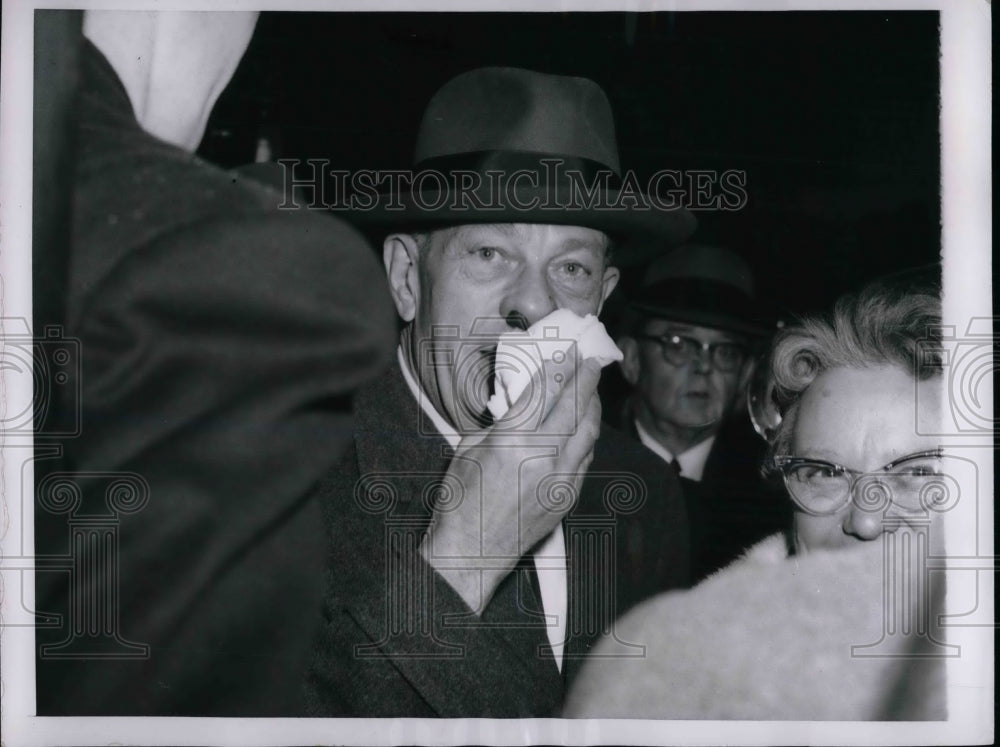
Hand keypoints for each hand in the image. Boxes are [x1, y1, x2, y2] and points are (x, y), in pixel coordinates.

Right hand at [419, 350, 602, 611]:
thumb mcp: (471, 448)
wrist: (471, 553)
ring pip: (589, 432)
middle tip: (591, 360)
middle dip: (586, 379)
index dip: (560, 366)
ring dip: (592, 406)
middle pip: (575, 406)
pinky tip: (584, 425)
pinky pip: (586, 457)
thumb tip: (522, 402)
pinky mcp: (568, 498)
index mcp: (513, 441)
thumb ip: (502, 422)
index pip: (546, 391)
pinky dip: (587, 435)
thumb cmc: (460, 500)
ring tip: (591, 388)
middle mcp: (543, 458)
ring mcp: (561, 480)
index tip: (569, 350)